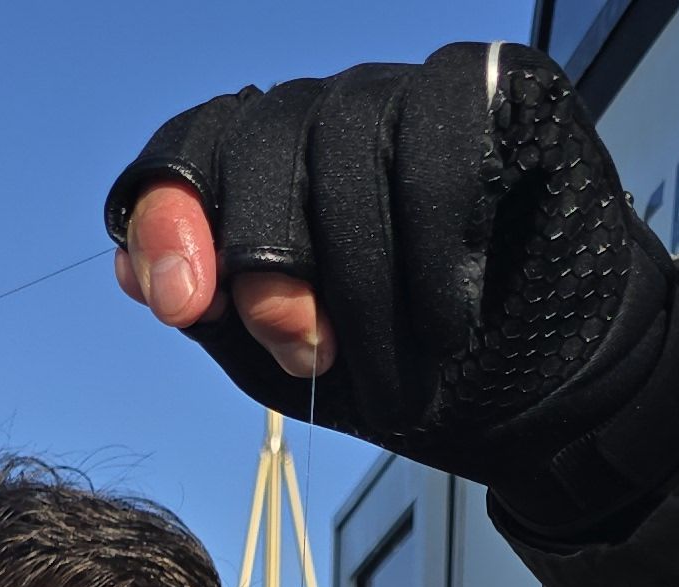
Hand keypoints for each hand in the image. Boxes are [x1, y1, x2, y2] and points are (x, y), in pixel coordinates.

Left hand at [106, 42, 678, 541]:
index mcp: (269, 171)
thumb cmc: (414, 375)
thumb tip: (129, 264)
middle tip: (308, 352)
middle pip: (263, 138)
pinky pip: (443, 130)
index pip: (192, 147)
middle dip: (271, 260)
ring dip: (367, 278)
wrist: (550, 403)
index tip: (178, 301)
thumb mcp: (286, 364)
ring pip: (350, 137)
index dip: (173, 213)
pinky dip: (437, 237)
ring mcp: (418, 94)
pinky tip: (452, 309)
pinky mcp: (505, 90)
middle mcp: (335, 116)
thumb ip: (211, 311)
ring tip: (402, 367)